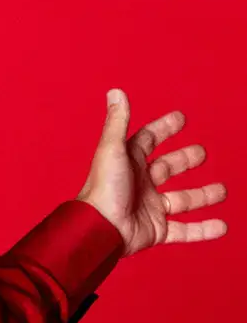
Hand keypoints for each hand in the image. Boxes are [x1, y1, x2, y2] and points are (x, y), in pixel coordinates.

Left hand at [77, 89, 227, 256]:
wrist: (100, 231)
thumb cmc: (103, 190)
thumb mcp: (112, 150)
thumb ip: (117, 121)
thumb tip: (115, 91)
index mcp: (129, 163)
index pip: (148, 140)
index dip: (164, 128)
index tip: (181, 119)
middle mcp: (140, 185)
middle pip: (168, 169)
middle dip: (185, 160)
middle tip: (202, 154)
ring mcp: (149, 209)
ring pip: (182, 201)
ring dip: (202, 196)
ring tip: (222, 191)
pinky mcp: (155, 231)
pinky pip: (184, 231)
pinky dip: (203, 230)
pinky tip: (221, 226)